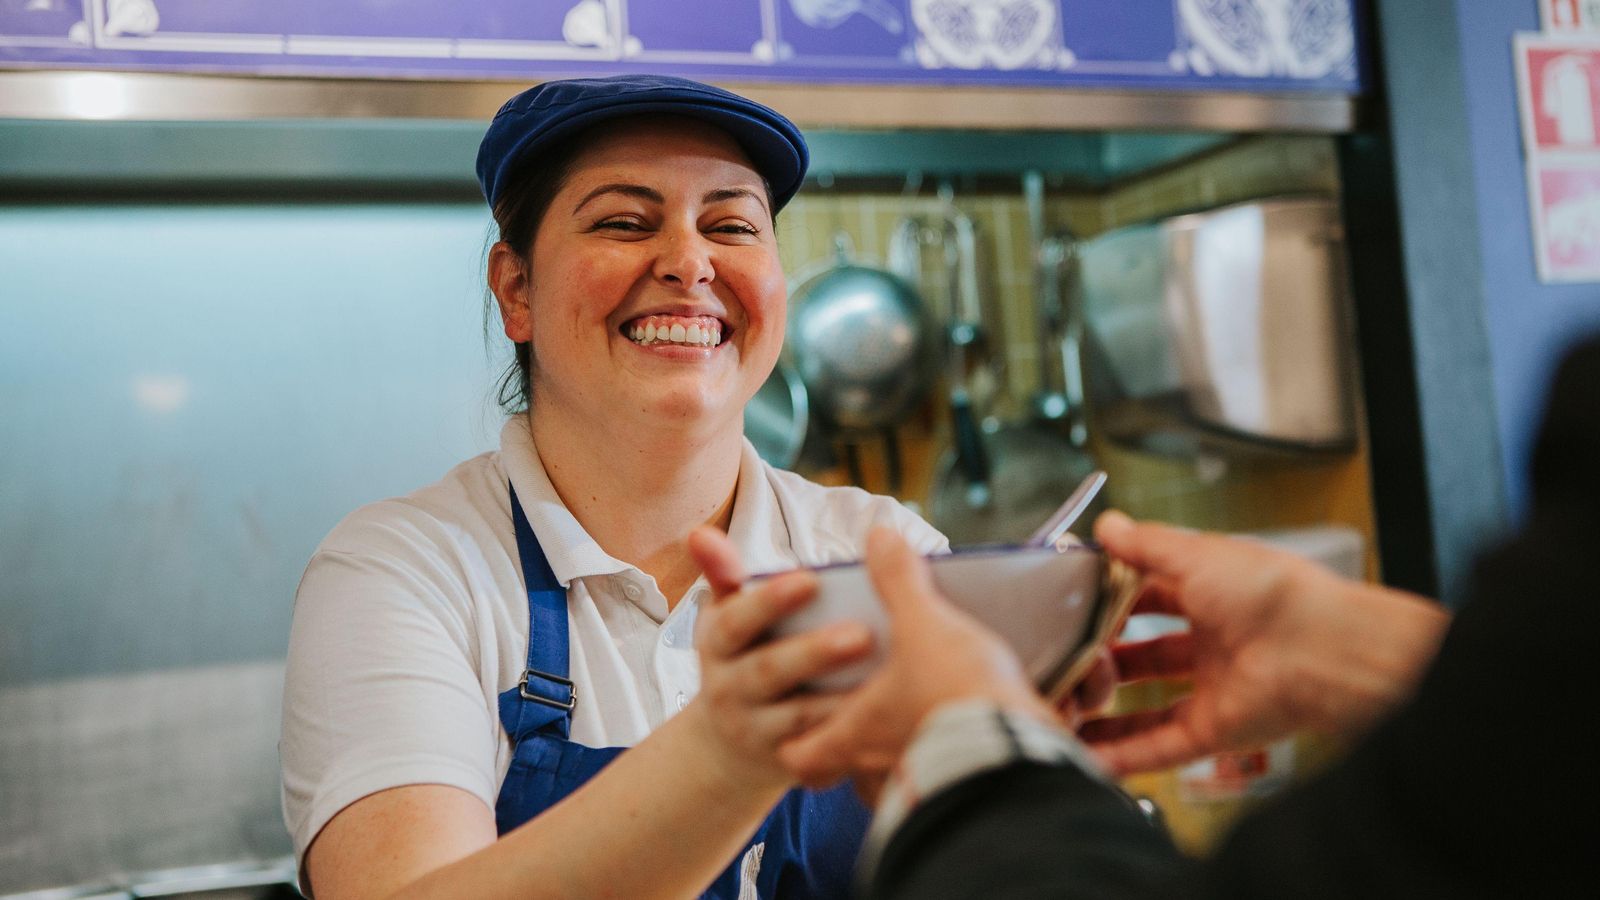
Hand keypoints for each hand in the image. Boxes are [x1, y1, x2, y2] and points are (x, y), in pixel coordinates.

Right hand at [683, 526, 874, 789]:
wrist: (727, 745)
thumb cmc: (743, 658)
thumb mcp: (725, 618)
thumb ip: (722, 574)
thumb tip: (698, 532)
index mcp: (718, 645)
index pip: (736, 621)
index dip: (769, 602)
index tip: (811, 579)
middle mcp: (730, 690)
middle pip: (770, 671)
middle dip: (814, 652)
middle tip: (862, 633)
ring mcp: (756, 732)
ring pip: (800, 719)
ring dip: (842, 701)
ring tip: (889, 679)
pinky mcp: (787, 765)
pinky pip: (822, 757)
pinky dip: (855, 743)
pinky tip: (893, 723)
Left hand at [776, 528, 1056, 802]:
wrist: (1021, 755)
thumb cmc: (956, 695)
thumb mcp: (924, 625)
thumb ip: (900, 581)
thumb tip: (879, 537)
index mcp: (854, 733)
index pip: (800, 758)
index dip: (794, 743)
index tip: (798, 726)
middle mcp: (878, 771)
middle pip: (845, 775)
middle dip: (852, 748)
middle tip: (864, 716)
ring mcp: (919, 788)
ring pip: (893, 784)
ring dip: (901, 756)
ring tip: (920, 720)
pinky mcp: (962, 794)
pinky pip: (942, 786)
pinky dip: (947, 764)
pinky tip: (965, 734)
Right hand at [1081, 511, 1449, 775]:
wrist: (1323, 649)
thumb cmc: (1274, 593)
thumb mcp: (1196, 553)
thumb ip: (1145, 544)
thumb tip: (1108, 526)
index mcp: (1215, 595)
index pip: (1153, 596)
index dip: (1116, 600)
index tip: (1078, 601)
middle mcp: (1216, 644)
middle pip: (1148, 656)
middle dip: (1108, 659)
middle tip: (1067, 658)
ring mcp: (1214, 689)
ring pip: (1150, 709)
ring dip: (1109, 714)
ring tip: (1066, 714)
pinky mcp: (1215, 730)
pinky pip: (1162, 746)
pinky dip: (1126, 754)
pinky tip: (1091, 756)